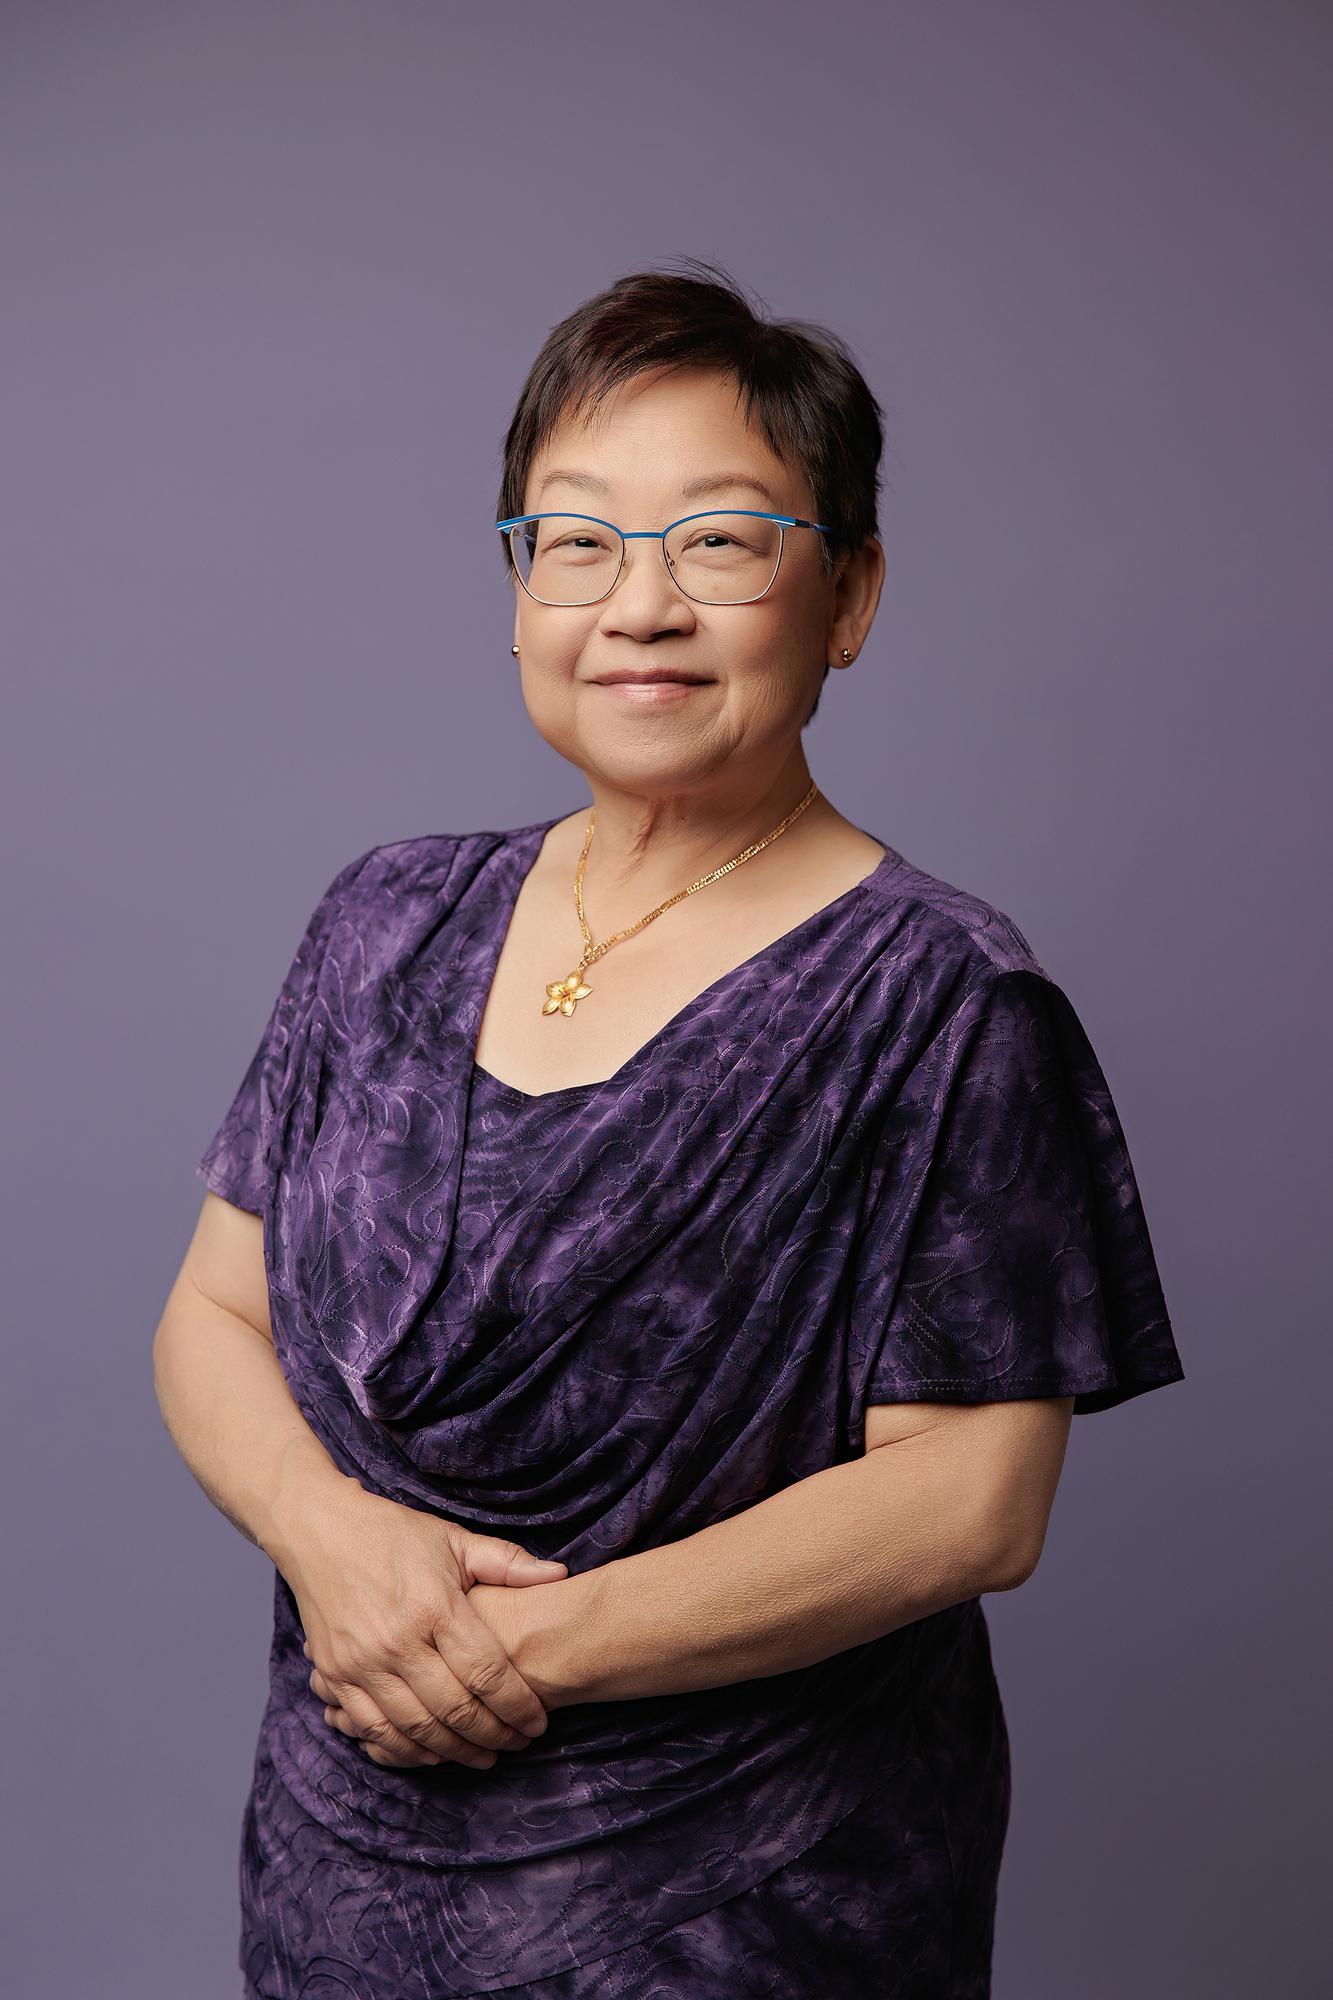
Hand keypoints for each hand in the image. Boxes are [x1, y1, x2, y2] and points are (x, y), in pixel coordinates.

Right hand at [281, 1479, 567, 1770]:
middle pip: (455, 1709)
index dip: (518, 1706)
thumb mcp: (453, 1540)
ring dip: (454, 1752)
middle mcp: (397, 1641)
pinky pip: (373, 1731)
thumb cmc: (393, 1534)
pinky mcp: (336, 1676)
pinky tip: (431, 1752)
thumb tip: (560, 1576)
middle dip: (493, 1736)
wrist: (320, 1532)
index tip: (538, 1722)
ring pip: (415, 1730)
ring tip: (483, 1757)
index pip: (487, 1673)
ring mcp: (362, 1664)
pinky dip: (405, 1750)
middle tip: (517, 1745)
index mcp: (434, 1606)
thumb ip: (507, 1563)